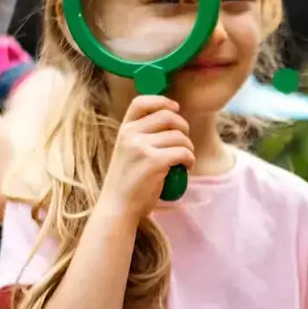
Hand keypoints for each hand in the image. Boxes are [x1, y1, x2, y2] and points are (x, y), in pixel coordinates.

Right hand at [98, 96, 195, 219]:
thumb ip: (141, 136)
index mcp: (124, 130)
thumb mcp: (127, 152)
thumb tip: (171, 120)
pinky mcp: (154, 162)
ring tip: (185, 159)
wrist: (118, 207)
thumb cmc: (127, 182)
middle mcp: (130, 135)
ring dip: (188, 147)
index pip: (141, 102)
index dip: (162, 101)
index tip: (175, 108)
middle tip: (184, 141)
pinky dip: (190, 159)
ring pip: (179, 136)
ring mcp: (141, 148)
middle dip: (183, 126)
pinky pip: (183, 152)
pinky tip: (186, 167)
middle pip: (168, 116)